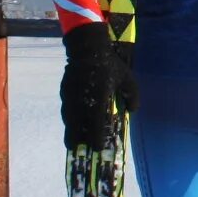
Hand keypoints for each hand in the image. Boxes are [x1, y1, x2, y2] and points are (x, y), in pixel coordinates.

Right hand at [61, 22, 136, 148]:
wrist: (87, 48)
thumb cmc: (110, 64)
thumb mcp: (127, 78)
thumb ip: (132, 95)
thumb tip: (133, 110)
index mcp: (98, 100)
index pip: (96, 125)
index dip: (96, 138)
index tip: (97, 147)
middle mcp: (82, 101)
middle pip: (75, 127)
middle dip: (76, 139)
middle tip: (77, 147)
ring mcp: (71, 96)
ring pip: (68, 119)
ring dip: (71, 129)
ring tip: (74, 138)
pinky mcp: (64, 91)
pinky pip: (66, 108)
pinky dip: (69, 116)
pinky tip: (73, 119)